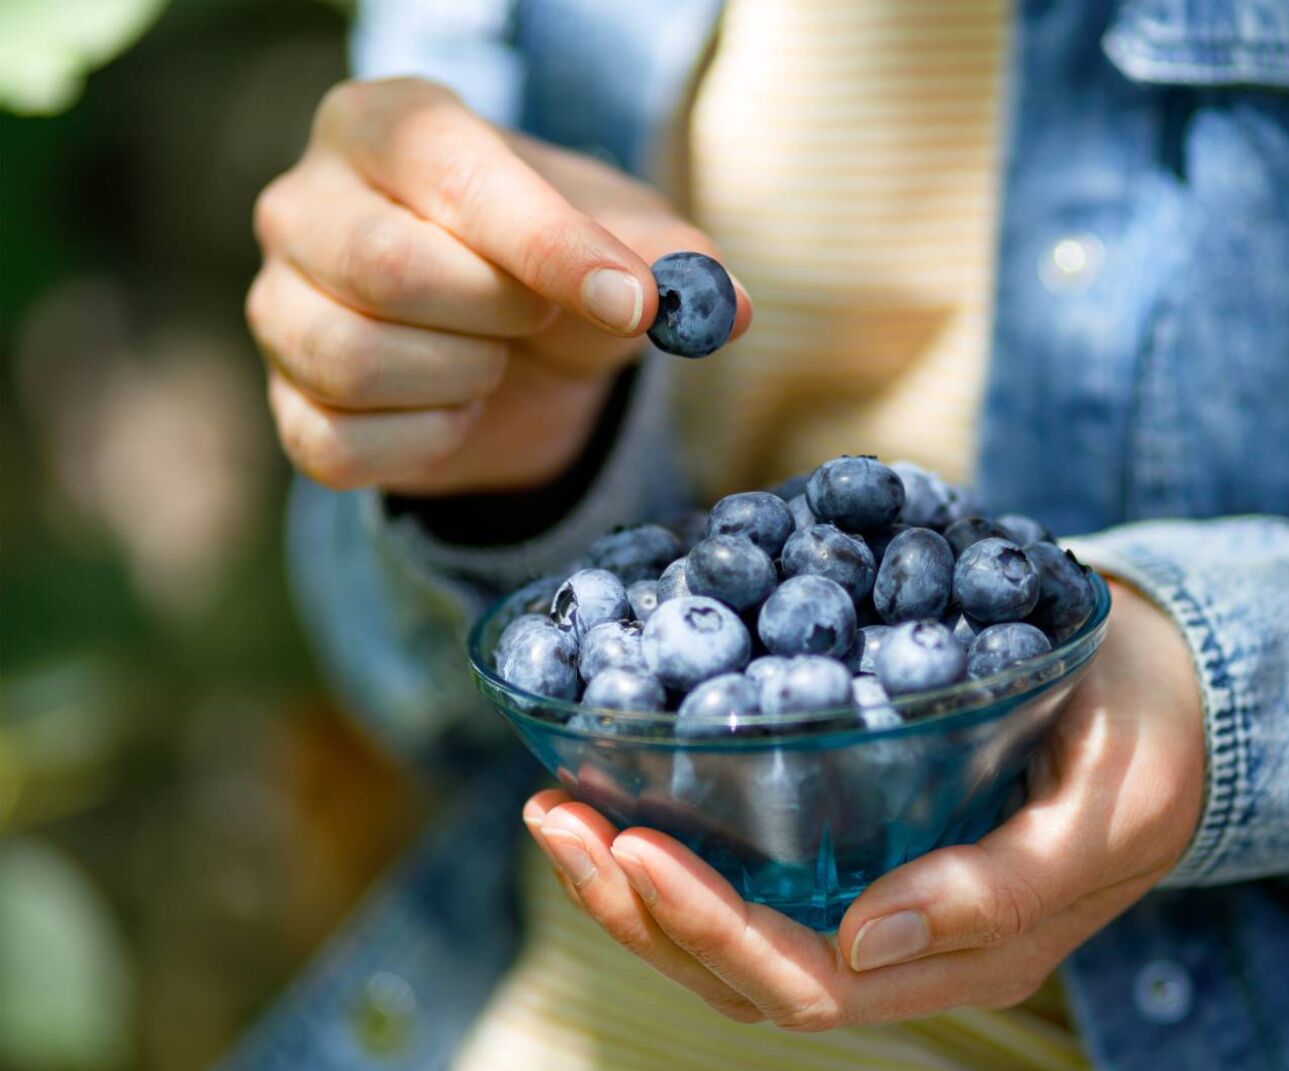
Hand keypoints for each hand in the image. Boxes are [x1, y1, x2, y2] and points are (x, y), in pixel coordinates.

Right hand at [247, 77, 749, 494]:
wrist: (517, 348)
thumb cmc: (559, 262)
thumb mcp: (627, 239)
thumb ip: (677, 261)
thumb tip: (724, 308)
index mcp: (384, 122)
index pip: (454, 176)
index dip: (550, 247)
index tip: (633, 304)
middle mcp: (305, 201)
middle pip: (388, 268)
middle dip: (501, 313)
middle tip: (539, 318)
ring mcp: (277, 305)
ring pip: (355, 358)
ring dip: (466, 377)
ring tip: (495, 356)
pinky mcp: (285, 404)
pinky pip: (340, 444)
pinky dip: (428, 440)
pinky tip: (457, 407)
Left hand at [526, 579, 1205, 1028]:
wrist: (1173, 689)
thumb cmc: (1150, 740)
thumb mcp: (1106, 811)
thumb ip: (1002, 890)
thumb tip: (862, 942)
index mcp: (968, 954)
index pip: (809, 985)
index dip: (712, 930)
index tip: (635, 847)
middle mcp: (909, 947)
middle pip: (744, 972)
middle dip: (639, 910)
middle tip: (559, 822)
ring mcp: (881, 899)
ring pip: (733, 932)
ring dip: (634, 885)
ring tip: (558, 813)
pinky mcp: (865, 841)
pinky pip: (752, 873)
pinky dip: (676, 843)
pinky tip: (621, 790)